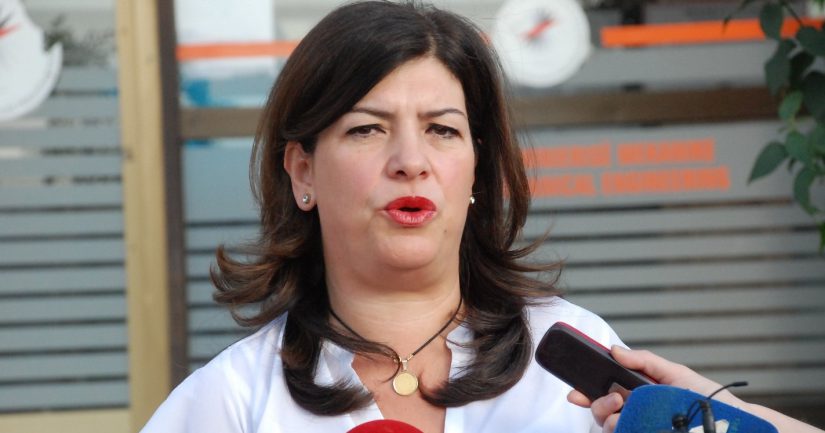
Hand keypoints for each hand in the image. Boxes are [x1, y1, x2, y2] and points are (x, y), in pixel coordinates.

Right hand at [566, 346, 736, 432]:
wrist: (732, 422)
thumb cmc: (706, 397)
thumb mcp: (675, 372)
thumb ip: (644, 361)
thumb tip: (614, 350)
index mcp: (637, 394)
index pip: (603, 393)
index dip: (585, 392)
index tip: (575, 392)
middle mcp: (636, 414)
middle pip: (601, 412)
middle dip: (598, 404)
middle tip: (616, 398)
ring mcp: (640, 428)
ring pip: (609, 427)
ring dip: (609, 418)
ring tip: (626, 410)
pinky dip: (622, 429)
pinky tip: (630, 424)